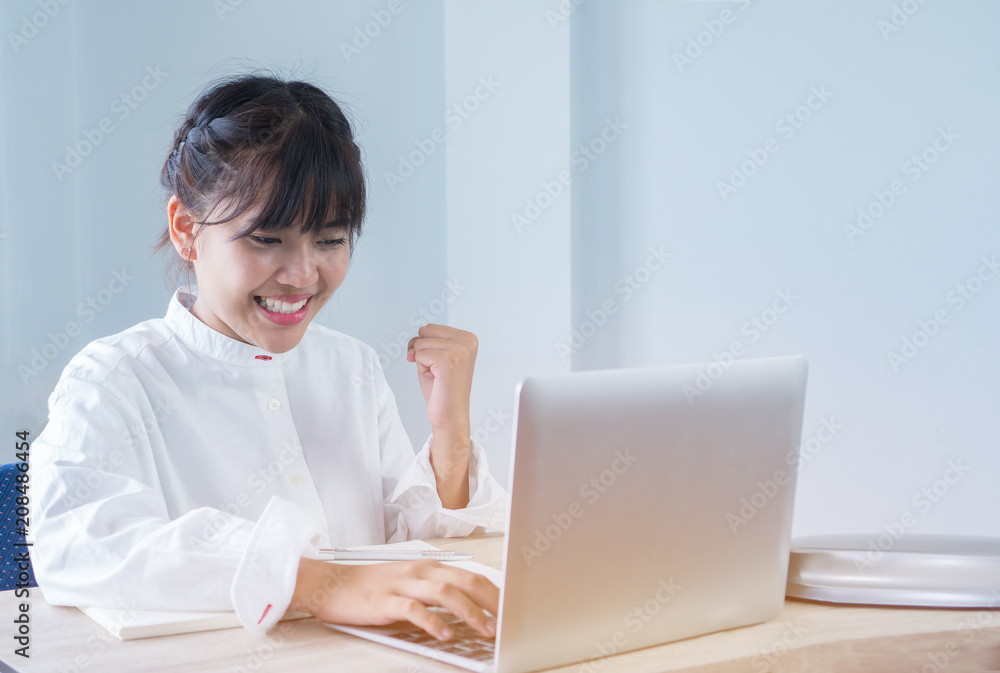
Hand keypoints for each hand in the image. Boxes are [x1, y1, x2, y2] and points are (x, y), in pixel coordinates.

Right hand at [289, 558, 498, 640]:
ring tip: (487, 631)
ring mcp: (403, 584)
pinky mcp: (385, 600)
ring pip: (445, 593)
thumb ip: (437, 594)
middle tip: (511, 620)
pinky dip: (433, 623)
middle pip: (466, 581)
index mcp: (430, 567)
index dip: (496, 592)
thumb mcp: (410, 585)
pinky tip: (446, 636)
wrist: (332, 584)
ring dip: (470, 613)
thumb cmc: (373, 587)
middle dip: (493, 601)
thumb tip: (470, 613)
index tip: (515, 609)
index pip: (472, 576)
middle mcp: (421, 571)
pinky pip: (414, 611)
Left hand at [406, 324, 477, 432]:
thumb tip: (413, 342)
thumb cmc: (441, 389)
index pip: (430, 328)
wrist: (450, 416)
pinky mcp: (449, 361)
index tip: (439, 365)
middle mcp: (467, 341)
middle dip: (422, 352)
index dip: (425, 347)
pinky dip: (422, 369)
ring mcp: (460, 350)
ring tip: (438, 377)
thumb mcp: (433, 356)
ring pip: (420, 344)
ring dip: (423, 363)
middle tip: (437, 371)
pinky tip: (436, 379)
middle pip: (424, 332)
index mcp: (468, 338)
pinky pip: (419, 355)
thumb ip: (425, 341)